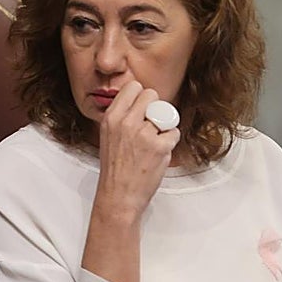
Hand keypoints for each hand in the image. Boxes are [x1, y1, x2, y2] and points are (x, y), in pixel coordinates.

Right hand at [92, 82, 179, 222]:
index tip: (142, 108)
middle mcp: (126, 122)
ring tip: (154, 141)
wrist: (119, 195)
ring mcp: (143, 134)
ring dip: (163, 126)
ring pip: (165, 114)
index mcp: (111, 117)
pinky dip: (171, 141)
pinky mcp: (159, 147)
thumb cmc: (115, 168)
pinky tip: (159, 152)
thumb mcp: (107, 135)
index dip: (141, 97)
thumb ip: (121, 116)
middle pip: (151, 94)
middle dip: (155, 107)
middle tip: (151, 123)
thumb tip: (139, 101)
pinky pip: (174, 132)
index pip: (133, 87)